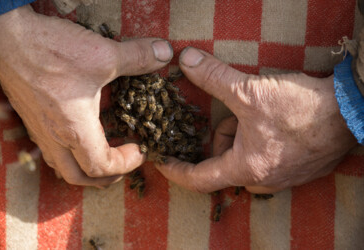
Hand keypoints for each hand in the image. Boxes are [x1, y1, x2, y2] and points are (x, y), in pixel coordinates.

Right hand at [0, 5, 172, 186]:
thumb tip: (165, 53)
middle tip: (123, 167)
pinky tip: (77, 137)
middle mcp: (55, 137)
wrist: (6, 36)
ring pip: (61, 167)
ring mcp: (39, 130)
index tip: (141, 149)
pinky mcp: (31, 118)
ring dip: (85, 169)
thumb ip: (137, 57)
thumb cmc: (51, 51)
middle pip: (79, 177)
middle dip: (105, 178)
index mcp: (75, 130)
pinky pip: (50, 150)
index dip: (127, 164)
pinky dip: (69, 154)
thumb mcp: (103, 55)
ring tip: (103, 158)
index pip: (103, 167)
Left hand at [156, 47, 356, 193]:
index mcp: (246, 168)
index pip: (199, 178)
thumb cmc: (302, 109)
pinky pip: (265, 159)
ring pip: (245, 160)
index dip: (176, 170)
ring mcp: (283, 176)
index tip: (162, 162)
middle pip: (224, 164)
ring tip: (257, 114)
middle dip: (222, 139)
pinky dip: (259, 141)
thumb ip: (213, 77)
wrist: (352, 111)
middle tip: (233, 115)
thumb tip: (186, 60)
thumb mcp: (250, 92)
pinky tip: (273, 122)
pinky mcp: (298, 169)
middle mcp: (264, 179)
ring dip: (242, 137)